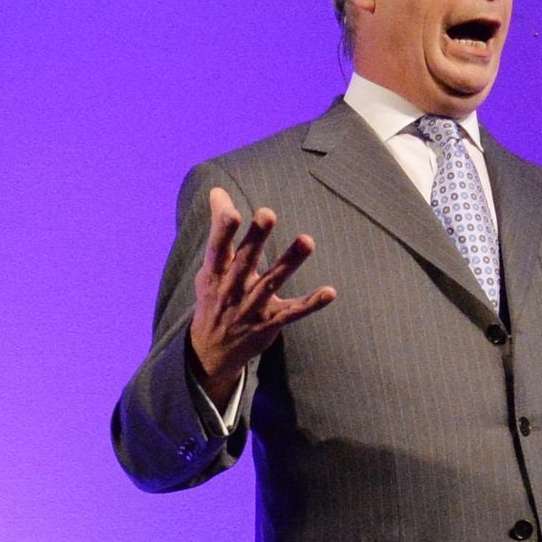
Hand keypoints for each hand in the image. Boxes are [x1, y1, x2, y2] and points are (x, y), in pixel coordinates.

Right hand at [188, 187, 335, 405]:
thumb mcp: (211, 266)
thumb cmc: (215, 298)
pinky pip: (293, 313)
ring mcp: (252, 308)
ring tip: (307, 240)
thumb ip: (219, 229)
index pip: (217, 249)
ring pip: (272, 282)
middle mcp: (232, 290)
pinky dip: (311, 303)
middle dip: (256, 238)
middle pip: (245, 261)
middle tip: (267, 213)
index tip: (231, 211)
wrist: (212, 351)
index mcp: (215, 274)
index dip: (223, 230)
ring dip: (290, 262)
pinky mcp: (270, 323)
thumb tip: (218, 190)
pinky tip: (330, 292)